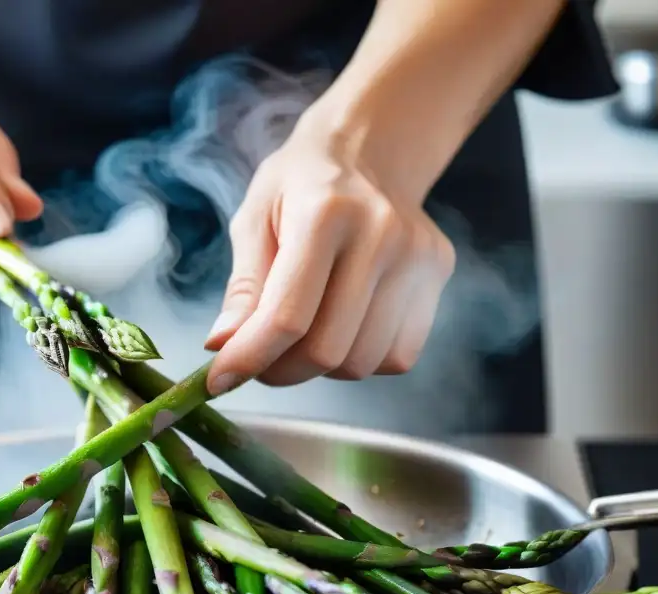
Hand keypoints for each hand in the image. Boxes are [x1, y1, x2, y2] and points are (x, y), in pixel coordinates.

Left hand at [204, 115, 454, 395]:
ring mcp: (417, 257)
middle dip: (282, 370)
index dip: (250, 358)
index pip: (288, 316)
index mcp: (326, 212)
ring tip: (302, 335)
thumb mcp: (254, 219)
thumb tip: (222, 346)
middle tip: (260, 358)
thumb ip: (242, 287)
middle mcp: (382, 235)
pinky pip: (397, 356)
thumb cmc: (300, 186)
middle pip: (328, 350)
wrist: (368, 150)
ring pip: (362, 362)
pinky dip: (361, 358)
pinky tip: (344, 325)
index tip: (220, 379)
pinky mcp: (437, 274)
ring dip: (321, 368)